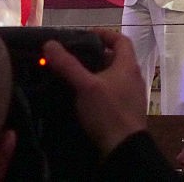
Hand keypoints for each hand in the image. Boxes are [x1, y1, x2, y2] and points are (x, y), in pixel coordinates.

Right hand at [43, 29, 146, 155]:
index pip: (121, 40)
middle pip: (115, 58)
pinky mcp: (125, 111)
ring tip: (73, 76)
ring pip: (112, 77)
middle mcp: (133, 77)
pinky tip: (82, 98)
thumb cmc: (109, 112)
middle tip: (73, 57)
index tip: (85, 35)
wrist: (124, 149)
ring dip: (94, 74)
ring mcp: (131, 96)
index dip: (104, 34)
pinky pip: (111, 93)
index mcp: (128, 65)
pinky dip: (97, 90)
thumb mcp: (85, 86)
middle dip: (94, 55)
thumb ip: (68, 65)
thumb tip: (50, 43)